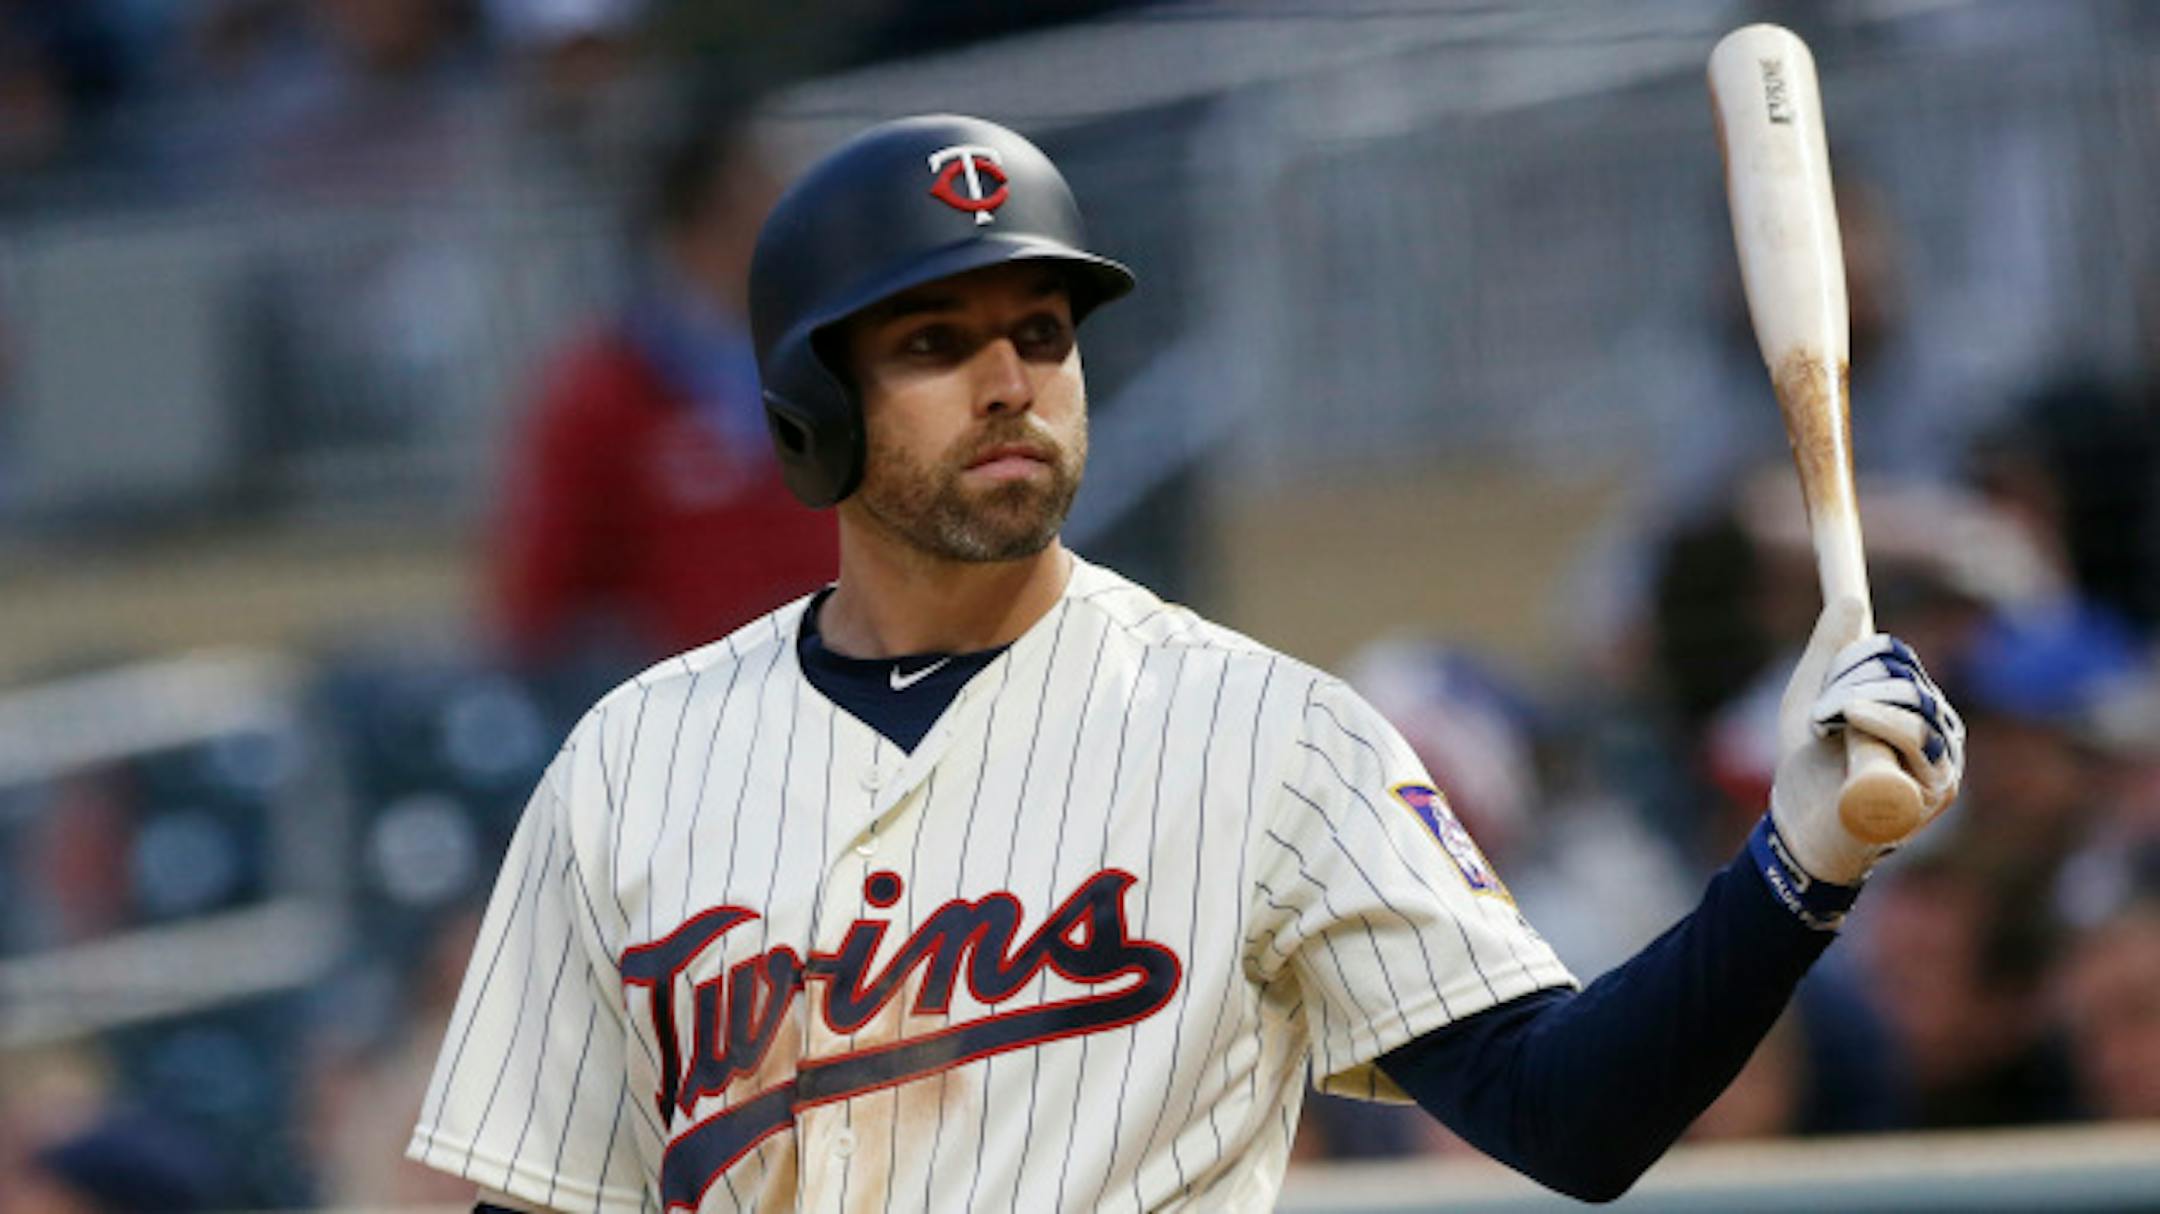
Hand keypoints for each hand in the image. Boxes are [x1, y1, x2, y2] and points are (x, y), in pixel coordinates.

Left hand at [1768, 598, 1964, 885]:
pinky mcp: (1933, 796)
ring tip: (1828, 731)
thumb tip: (1850, 598)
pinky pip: (1910, 742)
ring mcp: (1942, 767)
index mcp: (1918, 709)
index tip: (1825, 689)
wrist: (1798, 829)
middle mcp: (1940, 736)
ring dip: (1855, 708)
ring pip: (1910, 707)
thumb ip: (1827, 651)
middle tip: (1822, 716)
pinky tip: (1849, 732)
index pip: (1898, 659)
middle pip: (1905, 680)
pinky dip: (1874, 728)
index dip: (1857, 660)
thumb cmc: (1809, 765)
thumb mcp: (1809, 697)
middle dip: (1852, 686)